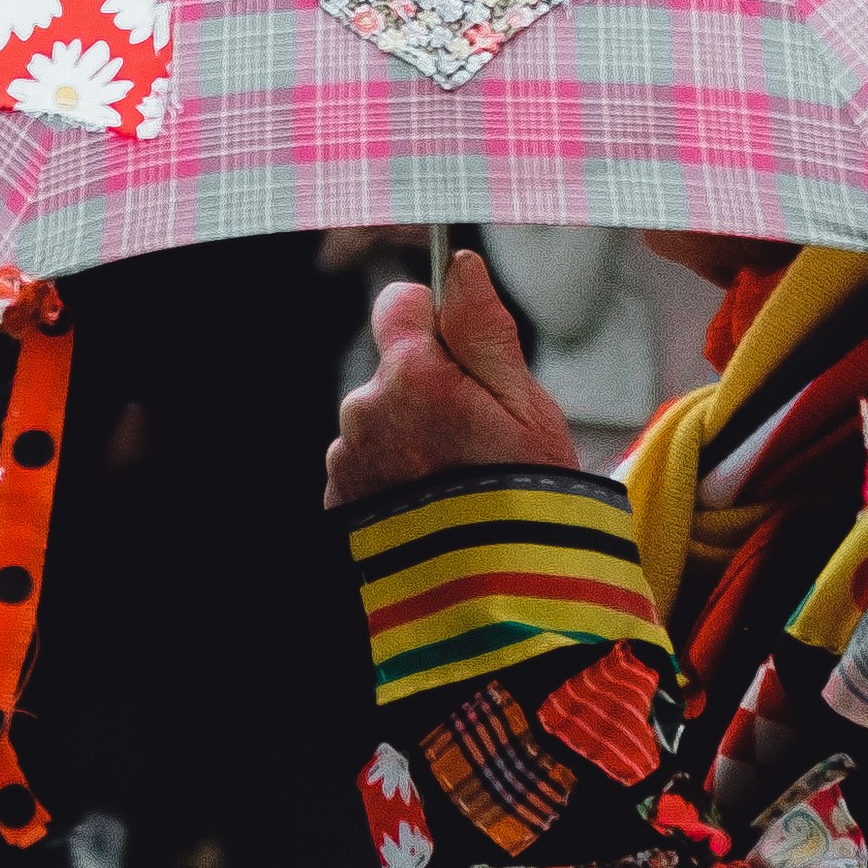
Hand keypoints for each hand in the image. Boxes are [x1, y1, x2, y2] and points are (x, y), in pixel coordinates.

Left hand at [325, 247, 580, 511]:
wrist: (493, 602)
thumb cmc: (524, 504)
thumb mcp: (527, 409)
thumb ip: (485, 331)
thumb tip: (461, 265)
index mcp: (412, 376)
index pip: (400, 303)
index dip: (437, 318)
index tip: (467, 353)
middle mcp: (364, 411)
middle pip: (394, 369)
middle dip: (430, 389)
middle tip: (480, 441)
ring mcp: (347, 460)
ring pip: (380, 420)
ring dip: (411, 438)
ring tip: (458, 485)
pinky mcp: (340, 501)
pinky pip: (366, 466)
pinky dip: (395, 478)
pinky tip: (432, 509)